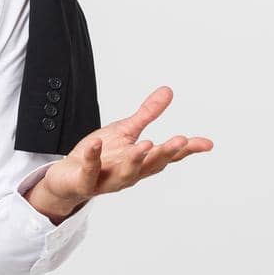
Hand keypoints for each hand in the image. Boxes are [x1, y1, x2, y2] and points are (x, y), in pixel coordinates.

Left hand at [27, 85, 213, 218]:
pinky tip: (96, 144)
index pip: (167, 155)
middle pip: (151, 165)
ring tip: (144, 145)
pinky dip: (93, 158)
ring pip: (126, 174)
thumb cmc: (100, 156)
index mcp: (141, 160)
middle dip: (165, 153)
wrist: (67, 179)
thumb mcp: (125, 130)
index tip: (206, 143)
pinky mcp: (85, 182)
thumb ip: (147, 114)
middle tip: (180, 141)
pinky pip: (90, 171)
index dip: (186, 149)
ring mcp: (108, 179)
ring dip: (136, 160)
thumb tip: (167, 92)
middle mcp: (129, 172)